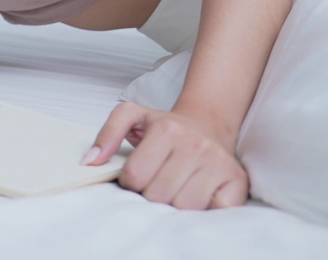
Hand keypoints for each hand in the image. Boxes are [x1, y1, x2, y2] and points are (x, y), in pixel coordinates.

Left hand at [85, 101, 247, 209]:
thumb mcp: (130, 116)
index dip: (131, 182)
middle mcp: (195, 145)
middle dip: (151, 194)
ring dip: (175, 204)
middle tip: (158, 181)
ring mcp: (218, 163)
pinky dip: (203, 210)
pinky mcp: (237, 180)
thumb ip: (106, 133)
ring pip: (184, 207)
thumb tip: (90, 160)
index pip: (135, 176)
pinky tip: (198, 193)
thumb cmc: (166, 127)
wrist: (207, 125)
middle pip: (157, 195)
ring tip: (176, 187)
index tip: (138, 176)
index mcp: (167, 130)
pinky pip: (214, 210)